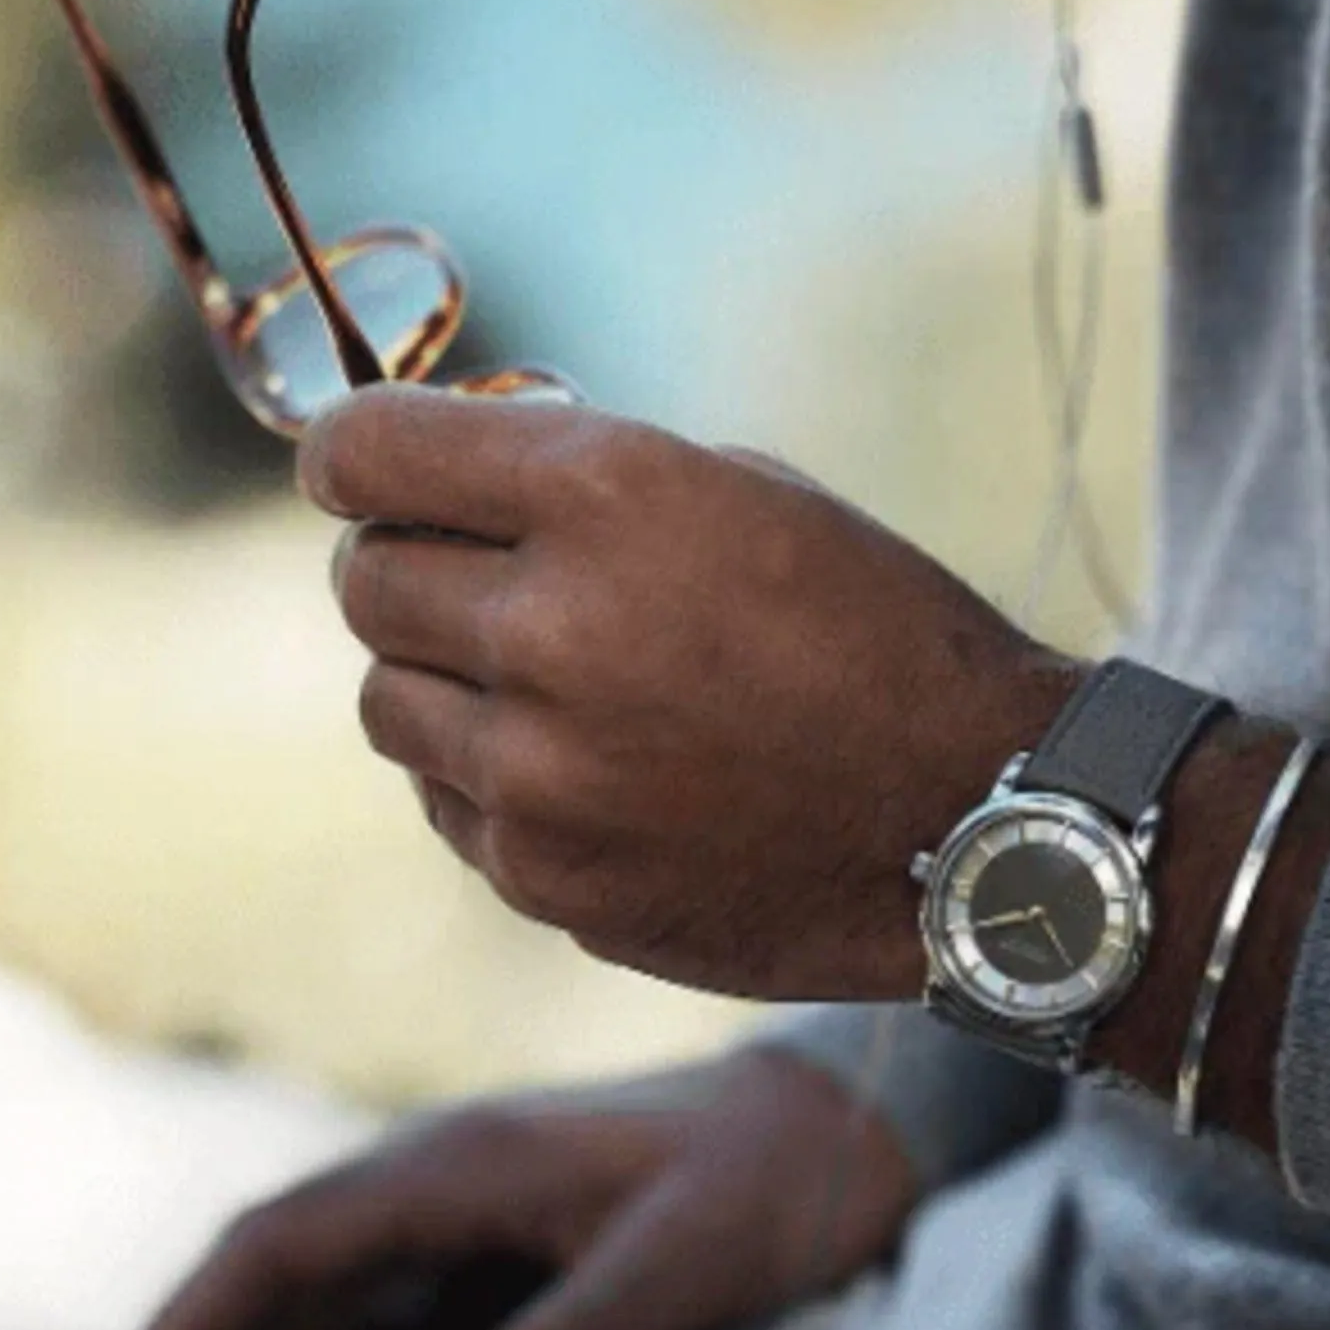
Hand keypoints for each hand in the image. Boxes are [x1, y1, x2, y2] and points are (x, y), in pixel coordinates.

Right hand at [84, 1049, 916, 1329]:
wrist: (853, 1120)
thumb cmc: (774, 1184)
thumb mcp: (688, 1269)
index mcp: (464, 1163)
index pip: (282, 1242)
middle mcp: (446, 1173)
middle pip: (277, 1262)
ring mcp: (472, 1203)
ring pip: (324, 1282)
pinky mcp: (507, 1238)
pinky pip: (384, 1302)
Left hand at [300, 388, 1082, 1000]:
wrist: (975, 823)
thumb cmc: (876, 635)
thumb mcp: (744, 495)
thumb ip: (578, 481)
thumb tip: (439, 487)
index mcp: (606, 496)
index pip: (361, 452)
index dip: (354, 456)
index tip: (365, 472)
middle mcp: (550, 630)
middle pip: (364, 583)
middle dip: (413, 568)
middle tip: (487, 586)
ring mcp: (536, 773)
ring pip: (386, 703)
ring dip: (444, 683)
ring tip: (553, 690)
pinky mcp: (544, 878)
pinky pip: (449, 807)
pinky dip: (493, 784)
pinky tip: (597, 776)